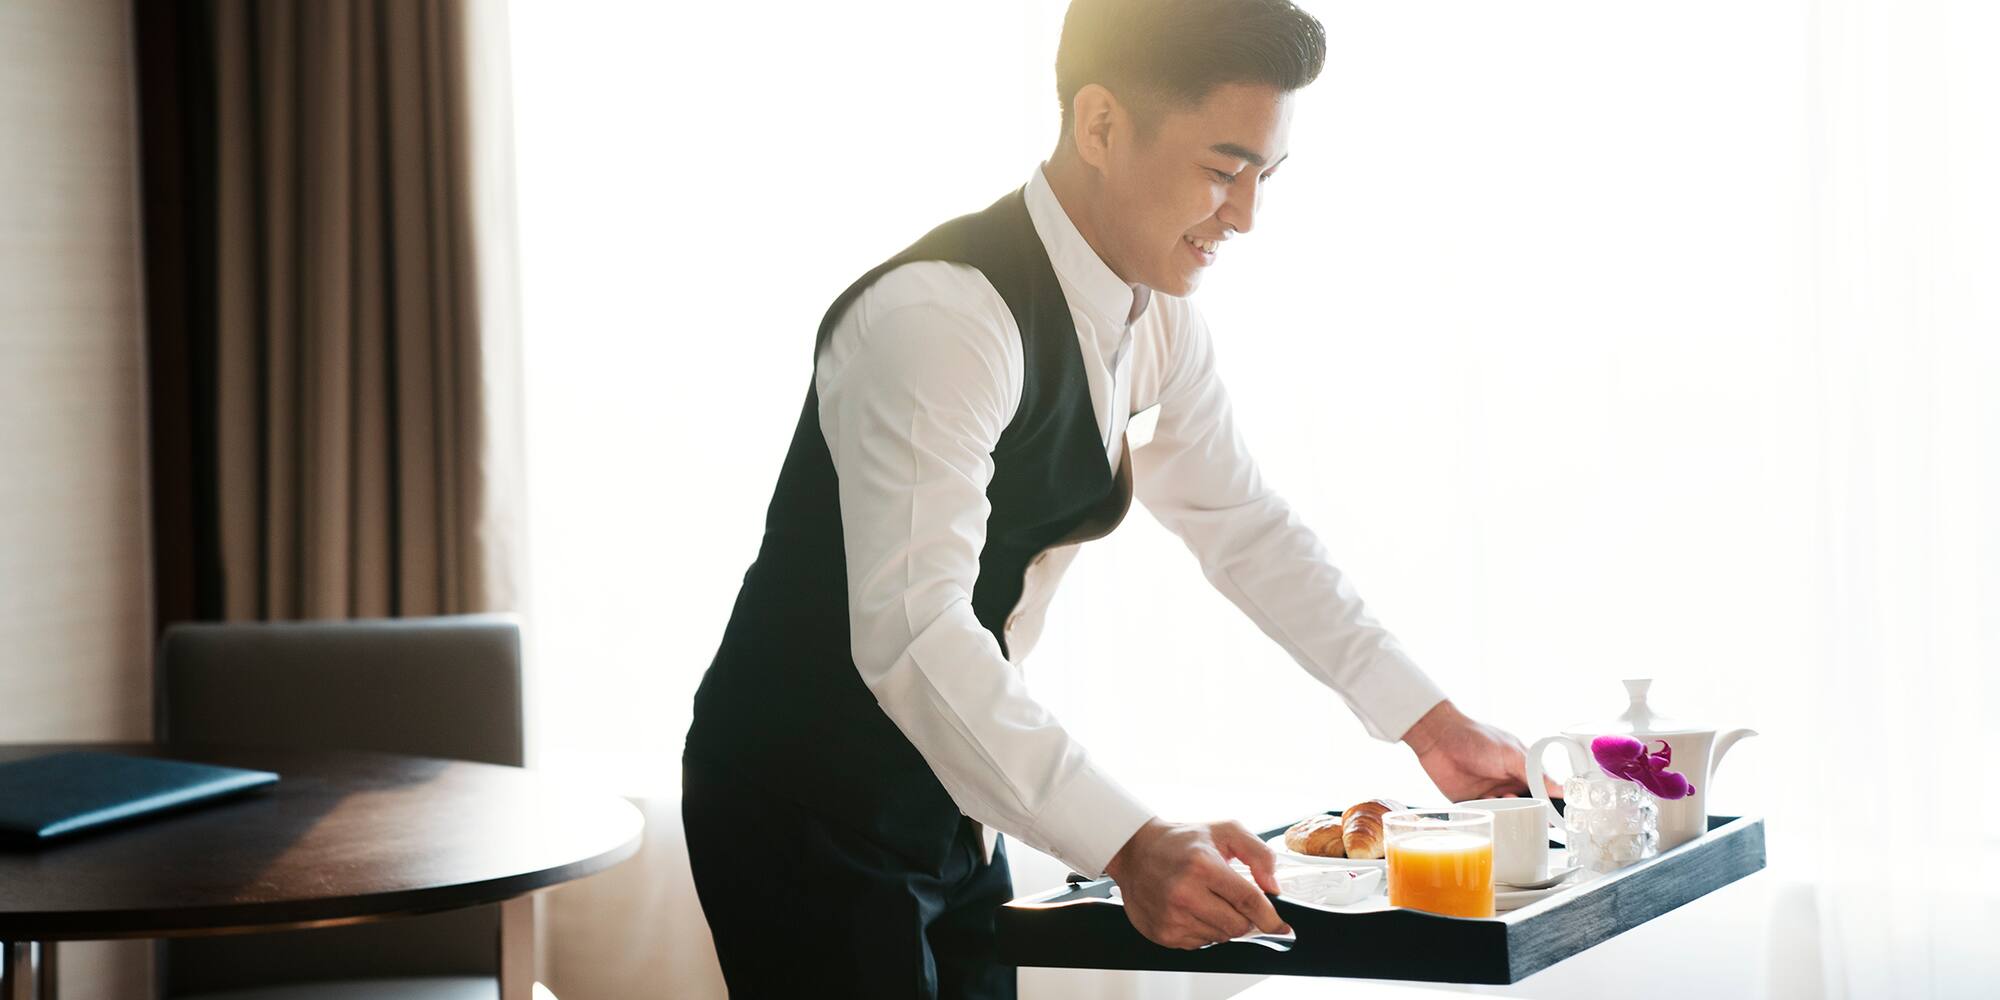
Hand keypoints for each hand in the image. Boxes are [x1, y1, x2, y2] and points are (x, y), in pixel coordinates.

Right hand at [1103, 818, 1291, 949]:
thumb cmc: (1180, 841)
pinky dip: (1203, 930)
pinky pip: (1200, 944)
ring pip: (1220, 937)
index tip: (1281, 925)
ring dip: (1222, 923)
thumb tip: (1273, 886)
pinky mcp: (1163, 933)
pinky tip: (1191, 909)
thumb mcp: (1225, 831)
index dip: (1270, 916)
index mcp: (1203, 865)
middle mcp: (1185, 893)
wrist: (1134, 851)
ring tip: (1205, 900)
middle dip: (1244, 917)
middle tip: (1232, 900)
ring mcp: (1172, 916)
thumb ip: (1258, 853)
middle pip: (1238, 925)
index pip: (1248, 900)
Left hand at [1402, 699, 1562, 800]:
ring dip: (1509, 813)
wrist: (1438, 737)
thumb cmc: (1476, 737)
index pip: (1542, 792)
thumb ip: (1534, 773)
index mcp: (1521, 770)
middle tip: (1532, 816)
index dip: (1550, 805)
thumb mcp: (1511, 754)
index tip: (1557, 817)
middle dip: (1529, 813)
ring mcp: (1489, 794)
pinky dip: (1489, 815)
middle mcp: (1507, 783)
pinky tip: (1487, 805)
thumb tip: (1561, 788)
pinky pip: (1485, 816)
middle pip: (1526, 807)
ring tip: (1505, 799)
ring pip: (1506, 814)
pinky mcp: (1470, 802)